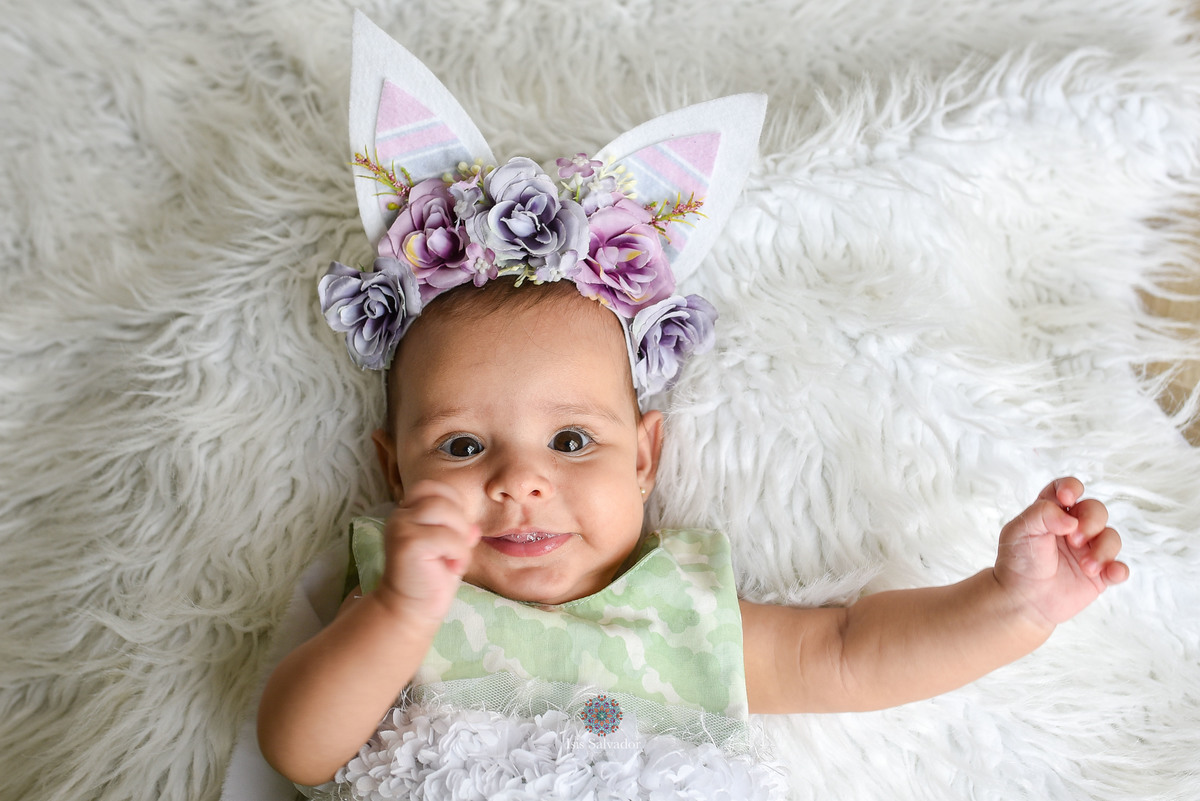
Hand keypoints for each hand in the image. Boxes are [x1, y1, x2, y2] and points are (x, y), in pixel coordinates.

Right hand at [376, 480, 480, 625]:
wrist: (412, 609)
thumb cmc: (432, 578)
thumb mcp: (450, 548)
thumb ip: (461, 531)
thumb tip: (475, 527)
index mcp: (408, 511)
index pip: (433, 487)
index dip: (453, 504)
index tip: (455, 532)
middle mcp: (400, 515)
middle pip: (441, 496)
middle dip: (459, 521)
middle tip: (457, 549)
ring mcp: (401, 527)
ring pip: (443, 510)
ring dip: (459, 536)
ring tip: (455, 558)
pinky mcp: (408, 544)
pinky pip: (446, 536)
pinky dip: (459, 553)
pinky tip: (453, 568)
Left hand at [994, 477, 1128, 631]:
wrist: (1021, 599)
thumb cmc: (1017, 561)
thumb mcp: (1019, 531)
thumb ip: (1042, 515)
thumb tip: (1070, 518)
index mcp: (1052, 512)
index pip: (1067, 489)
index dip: (1071, 487)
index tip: (1067, 498)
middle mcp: (1073, 528)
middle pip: (1096, 510)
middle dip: (1091, 522)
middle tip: (1074, 540)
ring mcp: (1088, 550)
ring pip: (1111, 537)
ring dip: (1103, 550)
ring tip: (1086, 566)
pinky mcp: (1099, 574)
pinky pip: (1120, 568)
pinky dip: (1119, 569)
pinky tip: (1110, 573)